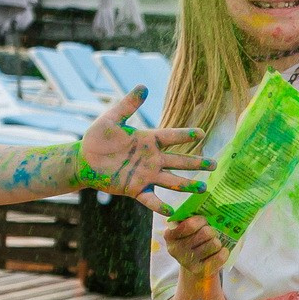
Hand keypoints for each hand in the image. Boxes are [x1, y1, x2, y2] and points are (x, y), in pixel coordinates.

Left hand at [77, 91, 209, 208]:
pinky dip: (160, 206)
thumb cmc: (97, 138)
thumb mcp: (111, 119)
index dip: (186, 135)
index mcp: (149, 141)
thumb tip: (143, 86)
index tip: (202, 133)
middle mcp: (152, 159)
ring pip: (172, 181)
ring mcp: (146, 175)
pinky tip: (171, 212)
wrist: (83, 161)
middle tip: (215, 164)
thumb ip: (127, 105)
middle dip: (197, 163)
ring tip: (203, 188)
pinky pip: (151, 199)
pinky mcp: (136, 189)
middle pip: (180, 161)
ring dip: (187, 185)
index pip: (172, 137)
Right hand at [162, 213, 225, 277]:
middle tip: (210, 232)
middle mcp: (175, 249)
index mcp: (170, 235)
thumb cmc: (193, 239)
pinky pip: (220, 257)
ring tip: (214, 243)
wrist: (195, 264)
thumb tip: (211, 202)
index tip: (204, 221)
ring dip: (217, 241)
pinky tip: (221, 251)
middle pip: (206, 233)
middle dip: (211, 230)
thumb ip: (192, 216)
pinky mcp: (199, 270)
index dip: (201, 220)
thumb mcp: (188, 227)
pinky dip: (224, 252)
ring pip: (215, 244)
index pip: (189, 224)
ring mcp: (186, 261)